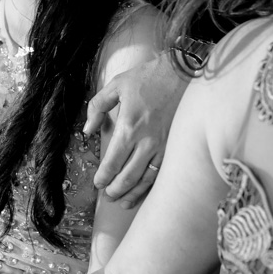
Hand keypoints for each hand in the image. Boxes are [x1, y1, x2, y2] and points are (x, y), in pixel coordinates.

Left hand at [84, 52, 189, 207]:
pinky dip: (151, 187)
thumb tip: (88, 129)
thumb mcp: (116, 86)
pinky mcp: (176, 148)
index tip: (97, 183)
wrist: (184, 73)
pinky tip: (144, 192)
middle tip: (107, 195)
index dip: (103, 177)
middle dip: (114, 190)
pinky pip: (162, 174)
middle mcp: (147, 141)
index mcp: (129, 127)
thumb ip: (97, 107)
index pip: (112, 163)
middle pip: (128, 177)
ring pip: (146, 180)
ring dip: (132, 194)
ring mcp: (164, 147)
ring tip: (122, 200)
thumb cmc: (149, 78)